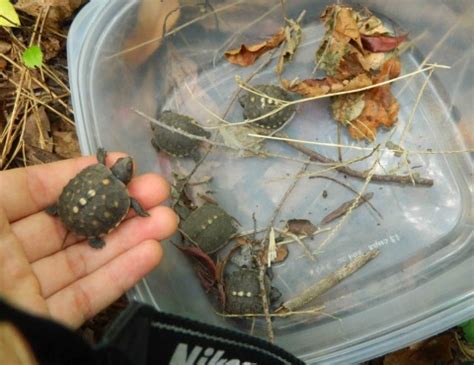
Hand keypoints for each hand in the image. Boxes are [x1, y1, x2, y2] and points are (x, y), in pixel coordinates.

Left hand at [0, 152, 176, 327]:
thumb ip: (1, 194)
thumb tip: (51, 169)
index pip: (32, 191)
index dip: (75, 174)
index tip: (117, 165)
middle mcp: (3, 256)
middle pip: (69, 224)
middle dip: (116, 205)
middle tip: (156, 191)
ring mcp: (25, 292)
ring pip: (84, 259)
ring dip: (129, 238)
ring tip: (167, 220)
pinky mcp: (44, 324)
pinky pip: (85, 297)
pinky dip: (119, 276)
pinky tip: (150, 254)